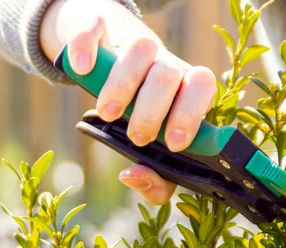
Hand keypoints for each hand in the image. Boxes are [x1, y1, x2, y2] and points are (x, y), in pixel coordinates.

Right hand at [41, 0, 216, 204]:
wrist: (108, 68)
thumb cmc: (139, 120)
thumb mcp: (153, 155)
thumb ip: (155, 182)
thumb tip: (132, 177)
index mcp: (185, 91)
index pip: (202, 87)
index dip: (191, 114)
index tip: (172, 143)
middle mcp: (164, 64)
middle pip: (168, 73)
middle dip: (151, 110)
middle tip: (136, 137)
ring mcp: (133, 45)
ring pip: (141, 48)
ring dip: (123, 85)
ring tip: (108, 114)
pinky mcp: (101, 30)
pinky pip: (96, 27)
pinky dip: (87, 47)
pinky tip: (83, 70)